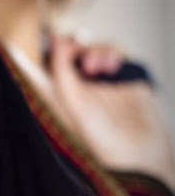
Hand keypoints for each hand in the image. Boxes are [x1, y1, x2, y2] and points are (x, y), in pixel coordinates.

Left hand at [49, 33, 174, 191]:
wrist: (142, 156)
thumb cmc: (105, 141)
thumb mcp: (76, 106)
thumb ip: (62, 74)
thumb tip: (55, 43)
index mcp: (65, 99)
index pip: (53, 65)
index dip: (52, 49)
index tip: (52, 39)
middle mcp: (85, 90)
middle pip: (75, 53)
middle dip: (74, 45)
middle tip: (73, 47)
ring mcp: (107, 83)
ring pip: (96, 50)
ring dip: (94, 49)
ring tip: (94, 65)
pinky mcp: (128, 79)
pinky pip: (118, 54)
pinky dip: (112, 52)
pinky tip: (112, 64)